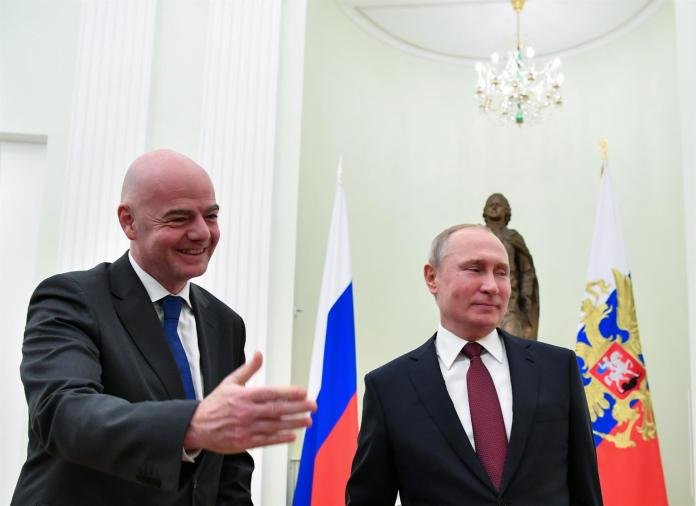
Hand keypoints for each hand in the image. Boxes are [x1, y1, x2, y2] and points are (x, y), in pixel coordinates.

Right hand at [183, 351, 315, 453]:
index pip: (271, 394)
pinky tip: (292, 435)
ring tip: (308, 421)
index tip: (303, 392)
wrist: (197, 427)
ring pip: (274, 426)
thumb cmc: (215, 404)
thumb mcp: (230, 382)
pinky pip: (266, 440)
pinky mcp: (244, 442)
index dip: (288, 393)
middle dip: (297, 408)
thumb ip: (247, 369)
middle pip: (276, 410)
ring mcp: (246, 428)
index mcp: (244, 396)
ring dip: (293, 423)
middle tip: (312, 406)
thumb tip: (258, 354)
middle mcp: (246, 412)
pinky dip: (280, 438)